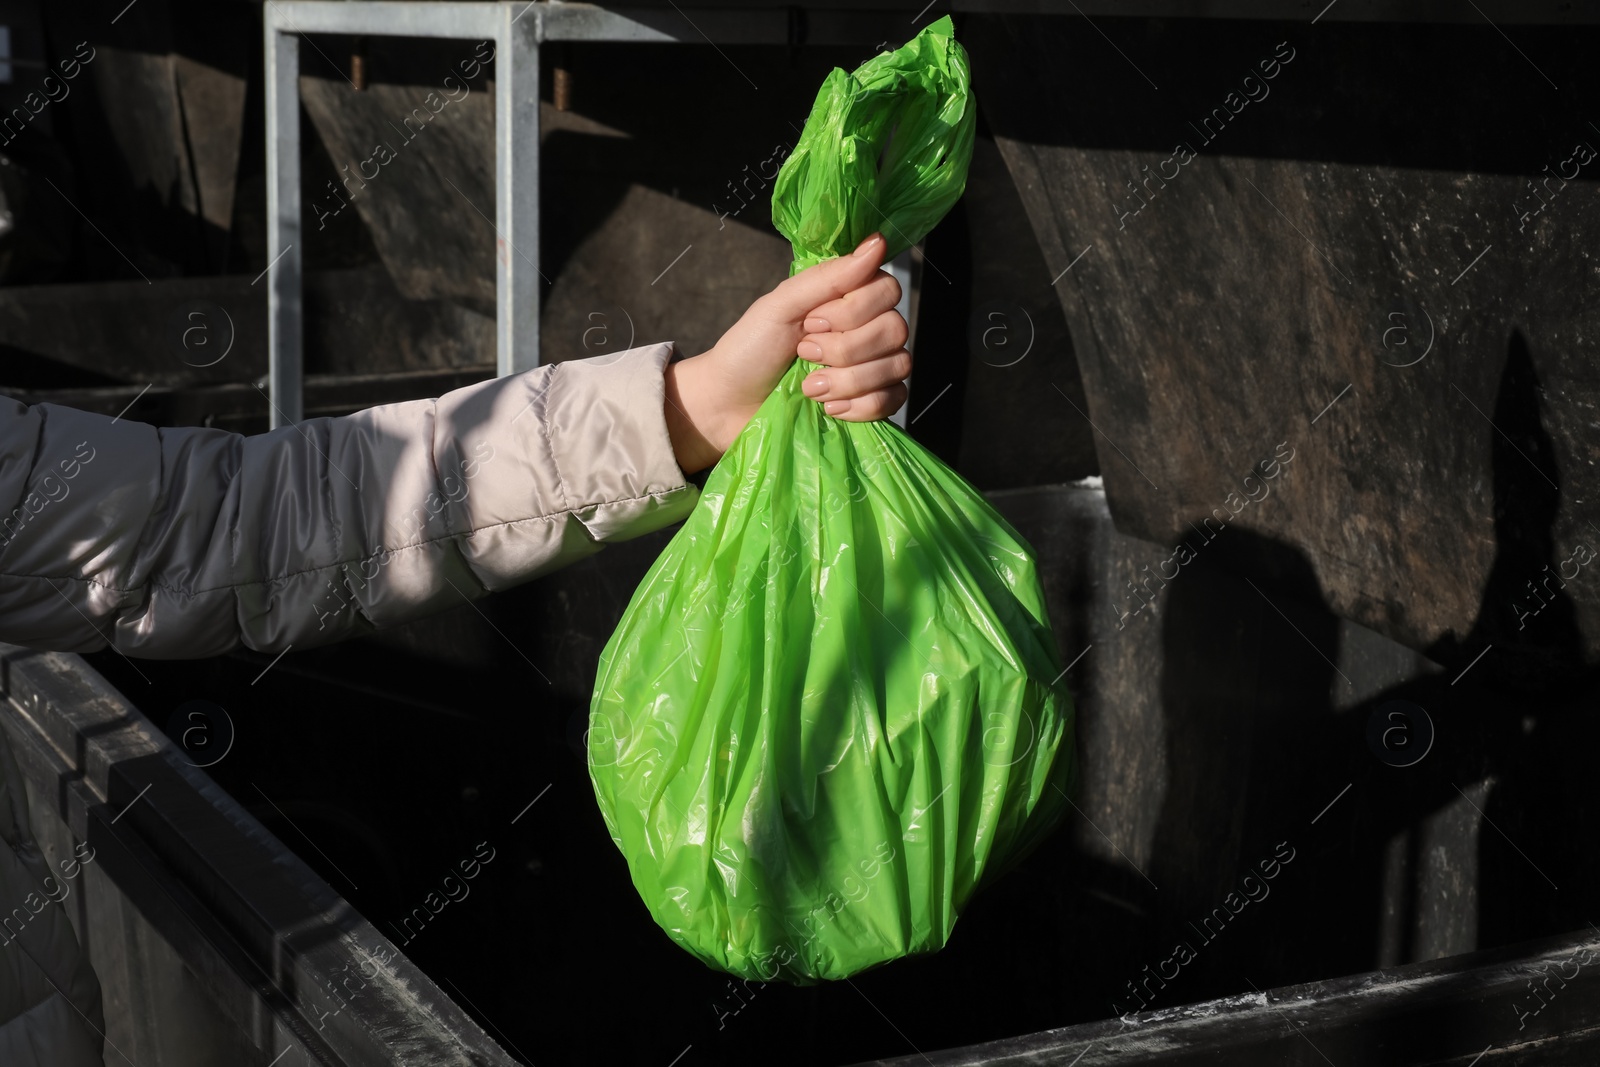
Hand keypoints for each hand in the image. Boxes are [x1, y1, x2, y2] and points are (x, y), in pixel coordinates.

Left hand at [663, 232, 910, 473]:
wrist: (730, 404)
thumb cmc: (750, 349)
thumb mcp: (781, 305)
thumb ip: (829, 276)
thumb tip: (876, 243)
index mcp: (848, 298)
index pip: (888, 289)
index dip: (853, 310)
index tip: (811, 322)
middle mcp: (868, 328)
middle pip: (895, 329)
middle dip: (845, 349)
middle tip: (805, 354)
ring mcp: (874, 366)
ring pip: (897, 365)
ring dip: (848, 381)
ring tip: (809, 387)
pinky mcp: (872, 402)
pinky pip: (894, 399)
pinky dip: (861, 406)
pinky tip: (830, 408)